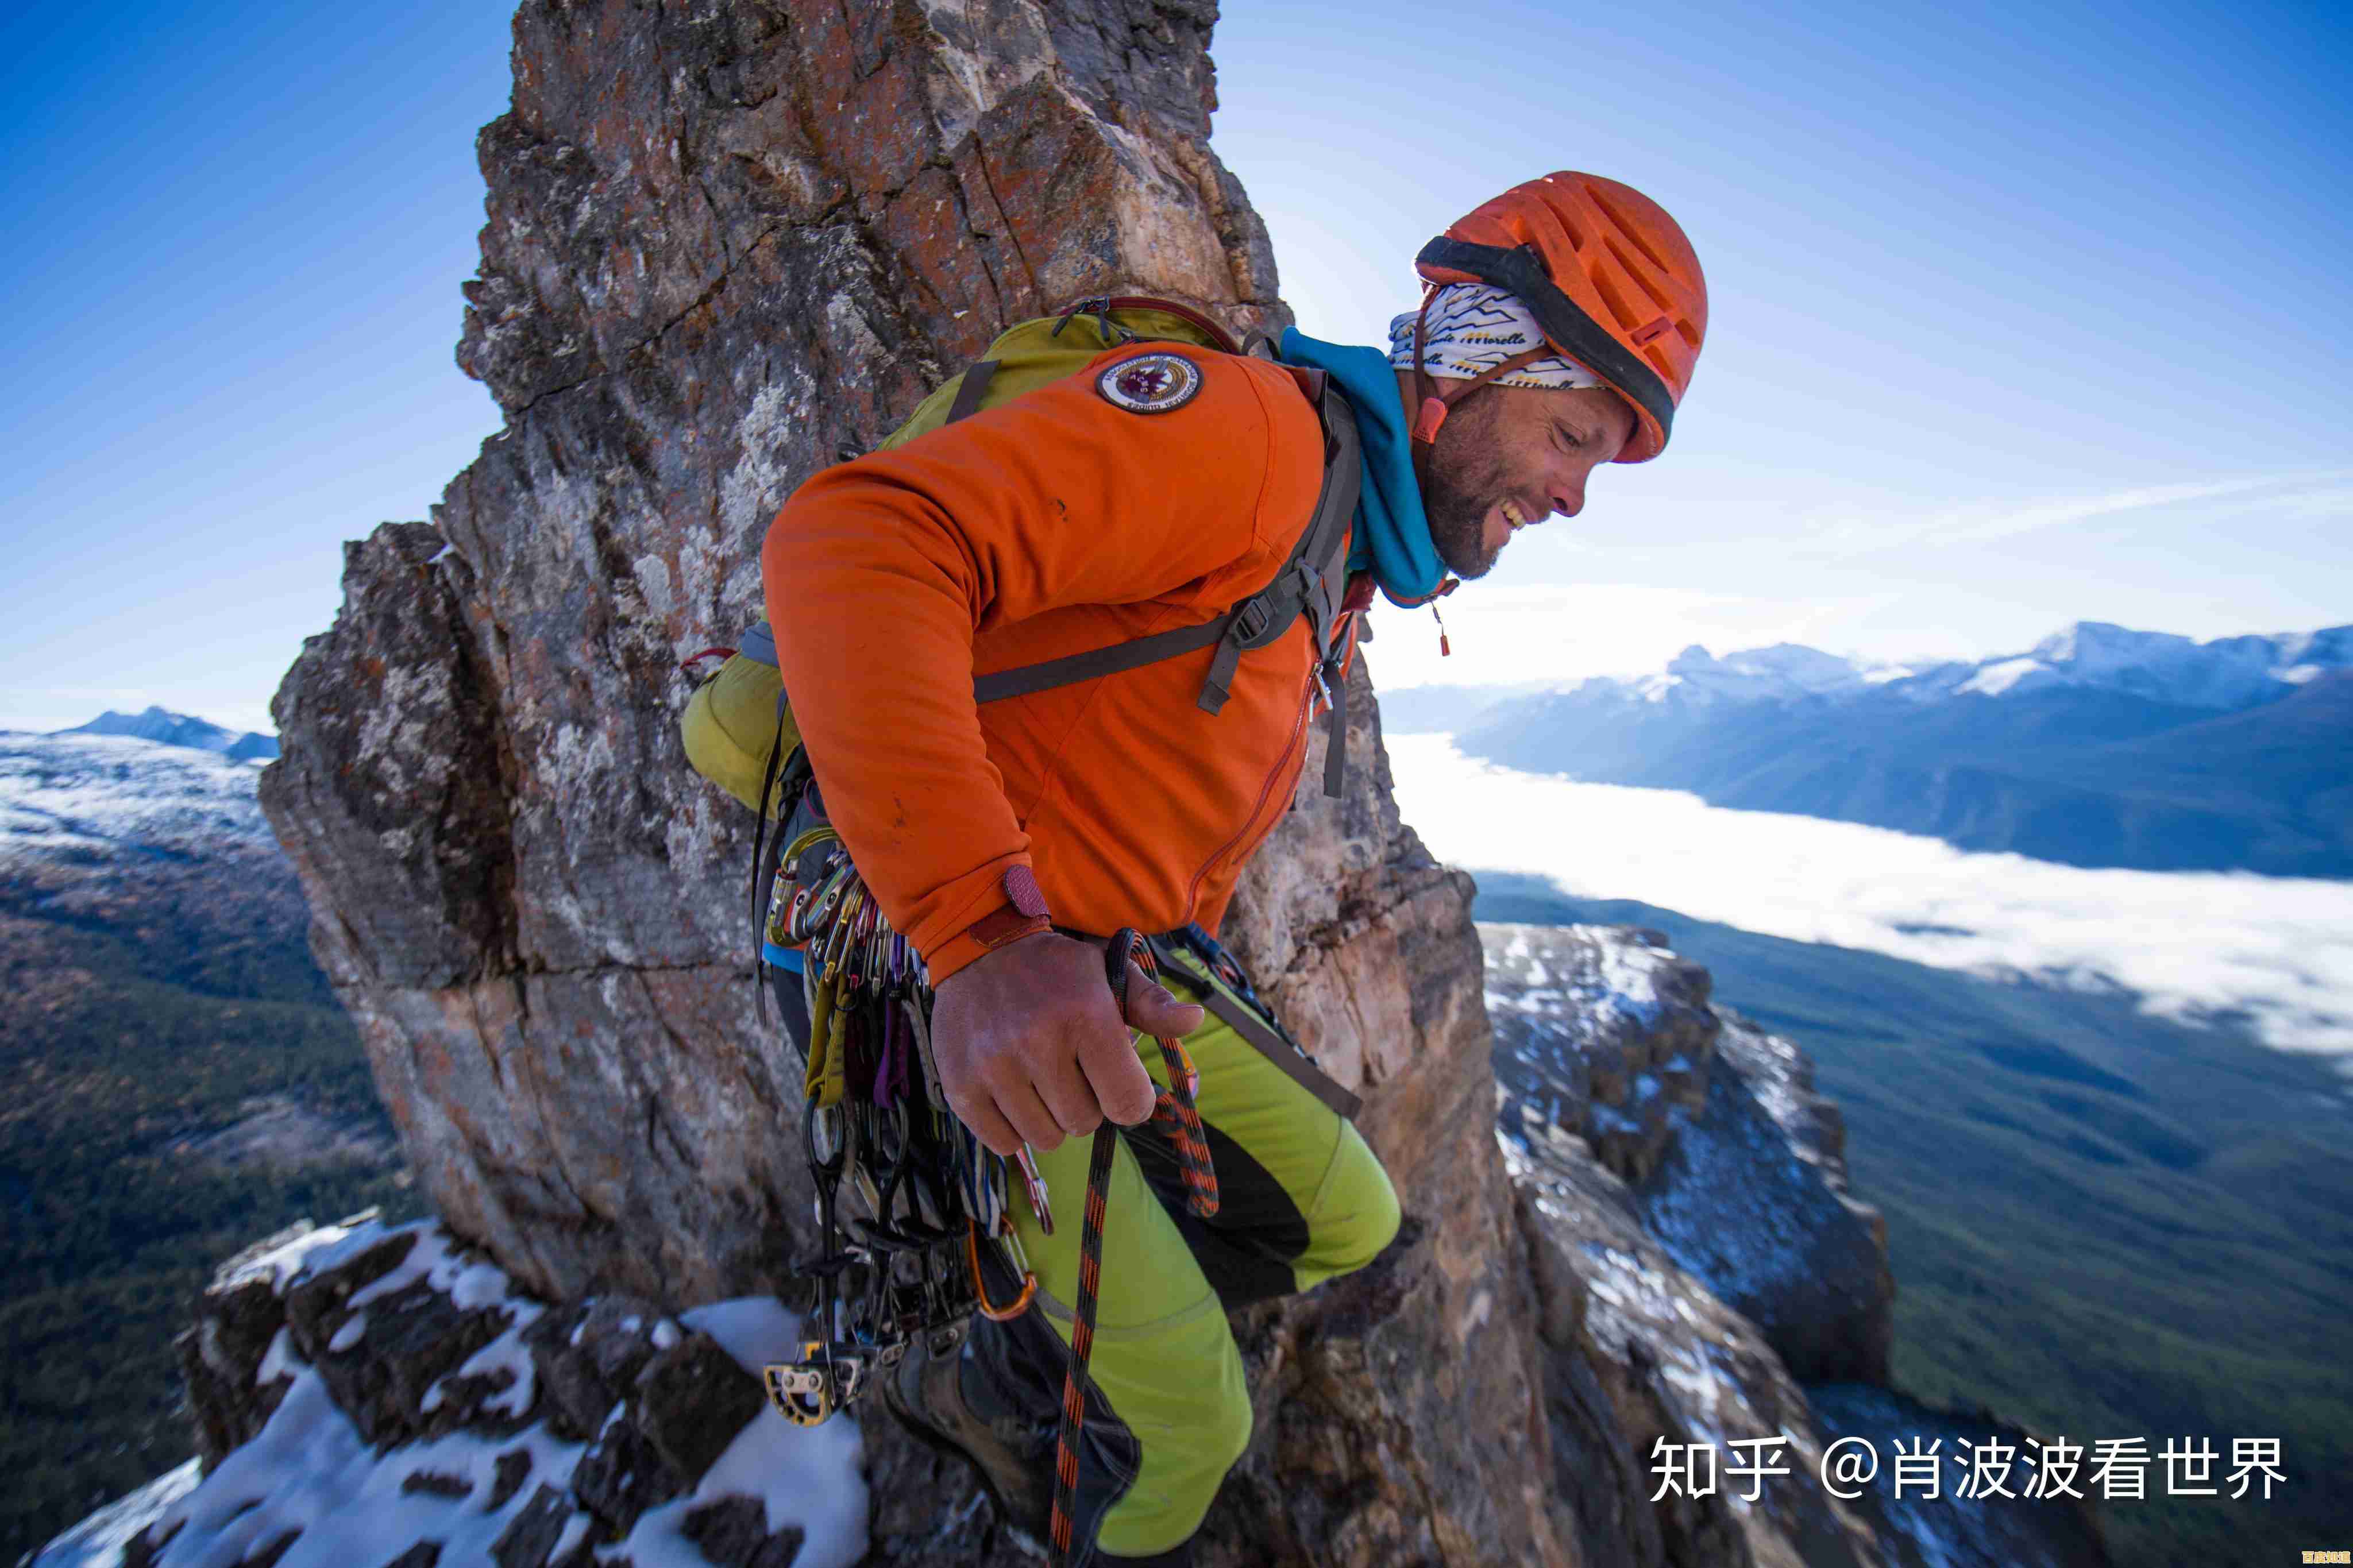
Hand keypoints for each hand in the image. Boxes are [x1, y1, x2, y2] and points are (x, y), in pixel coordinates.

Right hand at [928, 931, 1204, 1155]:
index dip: (1131, 1100)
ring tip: (1041, 1079)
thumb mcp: (1111, 974)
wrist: (979, 949)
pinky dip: (1014, 1128)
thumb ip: (1154, 1005)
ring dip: (1051, 1117)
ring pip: (1046, 1138)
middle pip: (1086, 1123)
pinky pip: (1004, 1144)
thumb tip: (1194, 1021)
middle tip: (1072, 1070)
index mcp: (1085, 1015)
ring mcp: (994, 1067)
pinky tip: (1013, 1091)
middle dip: (1087, 1103)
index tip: (1119, 1084)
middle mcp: (1037, 1042)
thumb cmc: (1056, 970)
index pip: (1129, 1103)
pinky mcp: (961, 1087)